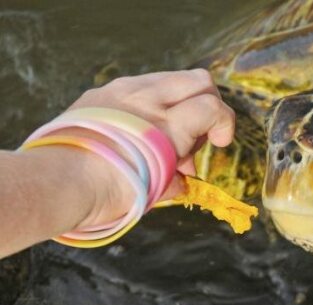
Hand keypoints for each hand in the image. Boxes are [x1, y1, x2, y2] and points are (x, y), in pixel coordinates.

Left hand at [67, 69, 235, 226]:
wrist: (60, 183)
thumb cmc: (111, 193)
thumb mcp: (156, 191)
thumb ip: (178, 180)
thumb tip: (184, 179)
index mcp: (167, 128)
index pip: (213, 108)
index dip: (225, 124)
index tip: (220, 144)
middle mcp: (149, 100)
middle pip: (200, 80)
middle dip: (210, 104)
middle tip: (198, 133)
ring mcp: (123, 90)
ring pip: (170, 77)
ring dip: (180, 100)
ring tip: (166, 131)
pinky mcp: (103, 90)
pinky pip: (139, 84)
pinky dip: (151, 101)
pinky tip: (139, 126)